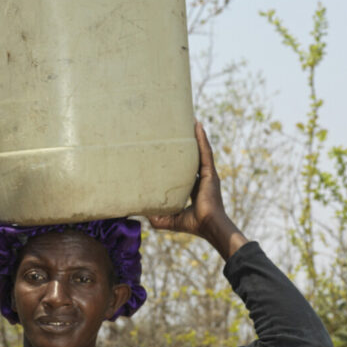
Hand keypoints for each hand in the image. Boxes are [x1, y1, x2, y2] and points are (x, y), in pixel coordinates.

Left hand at [147, 121, 246, 258]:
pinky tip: (197, 125)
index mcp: (192, 188)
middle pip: (192, 156)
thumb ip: (153, 213)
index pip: (184, 170)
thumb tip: (135, 209)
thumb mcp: (166, 218)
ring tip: (190, 120)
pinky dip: (202, 138)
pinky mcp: (210, 172)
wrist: (208, 226)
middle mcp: (201, 179)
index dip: (177, 160)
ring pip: (200, 150)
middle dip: (188, 143)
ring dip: (196, 135)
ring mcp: (207, 174)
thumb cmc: (191, 224)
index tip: (168, 148)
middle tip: (178, 128)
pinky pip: (205, 151)